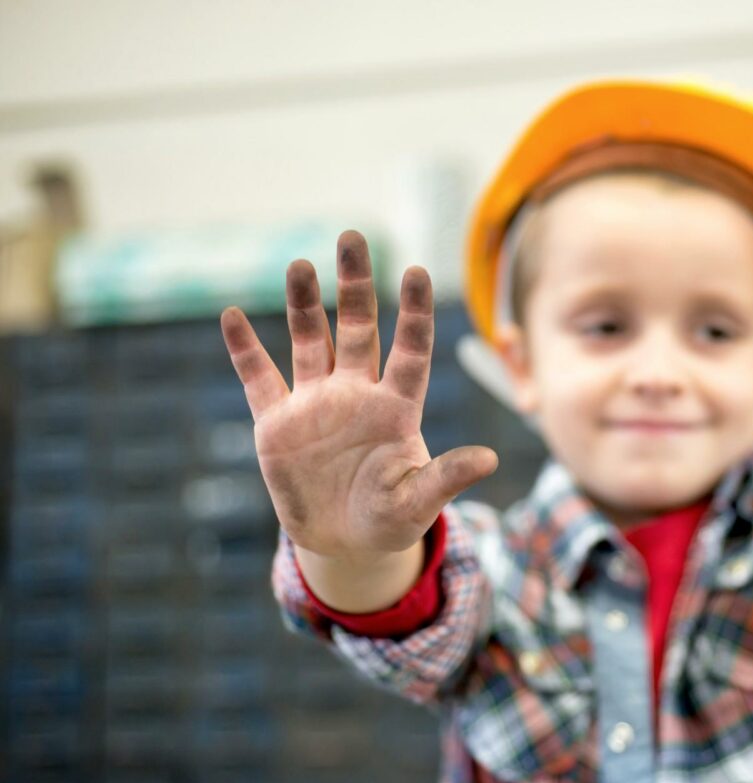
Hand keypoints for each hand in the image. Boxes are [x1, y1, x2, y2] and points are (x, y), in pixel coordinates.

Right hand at [221, 231, 497, 566]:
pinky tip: (231, 316)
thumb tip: (489, 460)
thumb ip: (445, 478)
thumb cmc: (390, 519)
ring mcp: (315, 403)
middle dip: (355, 284)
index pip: (409, 349)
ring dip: (302, 304)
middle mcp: (357, 393)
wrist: (343, 542)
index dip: (413, 313)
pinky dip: (245, 350)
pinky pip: (259, 378)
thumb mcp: (417, 502)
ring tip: (298, 265)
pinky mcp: (276, 423)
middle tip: (353, 237)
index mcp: (397, 406)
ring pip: (309, 341)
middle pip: (357, 328)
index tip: (417, 271)